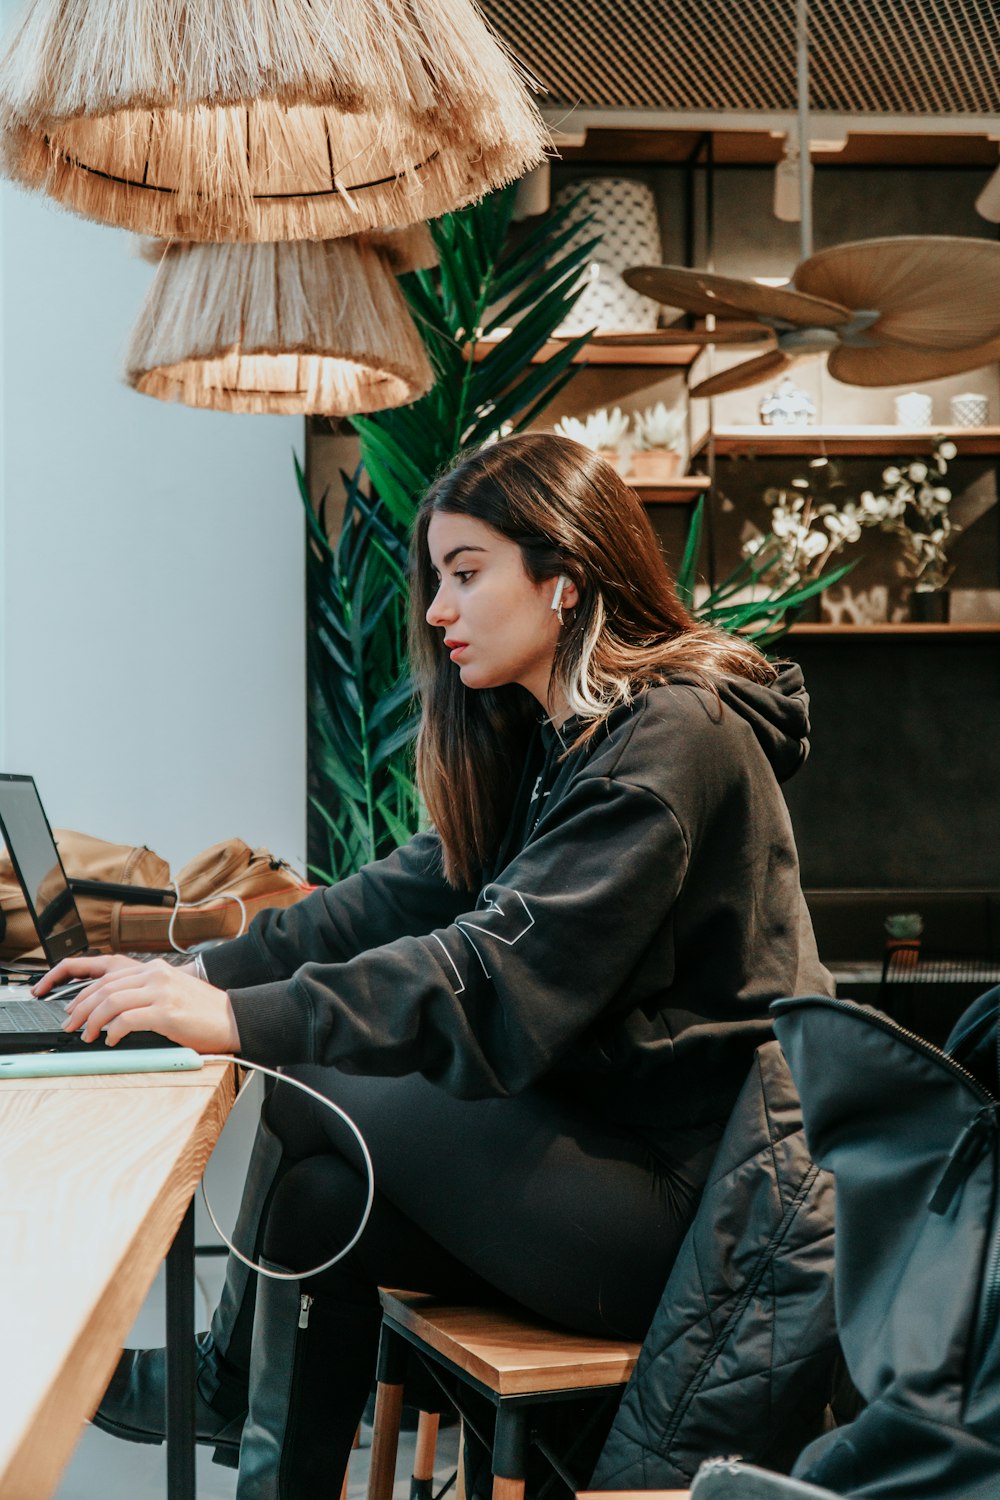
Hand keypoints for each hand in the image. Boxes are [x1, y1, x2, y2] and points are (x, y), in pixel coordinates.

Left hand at [36, 954, 240, 1051]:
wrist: (233, 1018)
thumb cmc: (203, 1012)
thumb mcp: (172, 992)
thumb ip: (145, 993)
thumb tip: (112, 1011)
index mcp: (155, 968)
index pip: (107, 977)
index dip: (84, 994)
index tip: (72, 1009)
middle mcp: (156, 974)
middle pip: (104, 988)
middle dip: (80, 1009)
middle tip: (71, 1025)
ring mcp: (161, 992)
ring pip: (111, 1001)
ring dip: (92, 1021)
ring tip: (86, 1035)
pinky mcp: (166, 1012)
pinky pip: (127, 1020)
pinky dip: (113, 1031)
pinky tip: (111, 1041)